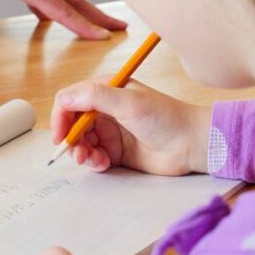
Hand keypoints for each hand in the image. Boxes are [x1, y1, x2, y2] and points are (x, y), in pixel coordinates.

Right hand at [50, 79, 210, 174]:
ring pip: (81, 142)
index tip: (61, 136)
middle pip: (72, 124)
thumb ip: (95, 97)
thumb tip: (64, 98)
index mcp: (106, 91)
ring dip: (82, 153)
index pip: (70, 100)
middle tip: (78, 154)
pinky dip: (93, 162)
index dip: (61, 118)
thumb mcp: (129, 102)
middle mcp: (105, 109)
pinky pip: (94, 156)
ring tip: (93, 160)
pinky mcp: (116, 151)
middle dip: (72, 140)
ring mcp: (110, 131)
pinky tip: (104, 164)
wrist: (193, 145)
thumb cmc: (167, 118)